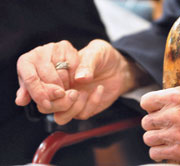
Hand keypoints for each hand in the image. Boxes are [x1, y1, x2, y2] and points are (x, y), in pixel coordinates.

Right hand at [16, 39, 139, 124]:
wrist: (119, 68)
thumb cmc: (103, 56)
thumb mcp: (97, 51)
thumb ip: (88, 62)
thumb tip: (80, 79)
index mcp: (51, 66)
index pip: (30, 79)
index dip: (38, 87)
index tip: (57, 88)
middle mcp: (56, 85)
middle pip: (42, 104)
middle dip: (55, 101)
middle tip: (70, 92)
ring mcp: (68, 99)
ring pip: (58, 116)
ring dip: (69, 107)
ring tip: (81, 92)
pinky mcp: (81, 108)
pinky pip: (80, 115)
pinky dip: (90, 104)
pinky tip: (98, 90)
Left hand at [16, 40, 79, 110]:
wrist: (64, 66)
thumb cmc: (46, 79)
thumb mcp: (35, 87)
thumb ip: (28, 94)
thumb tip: (20, 100)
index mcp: (25, 62)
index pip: (30, 79)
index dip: (38, 93)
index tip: (47, 104)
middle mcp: (38, 52)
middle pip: (48, 78)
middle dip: (56, 94)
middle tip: (61, 100)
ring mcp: (53, 48)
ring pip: (62, 74)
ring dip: (67, 88)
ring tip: (67, 92)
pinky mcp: (66, 47)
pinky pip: (73, 68)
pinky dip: (75, 79)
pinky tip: (73, 82)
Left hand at [141, 87, 179, 163]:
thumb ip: (174, 102)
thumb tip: (160, 107)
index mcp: (175, 97)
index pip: (146, 101)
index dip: (150, 108)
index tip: (155, 112)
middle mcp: (172, 114)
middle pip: (146, 122)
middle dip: (154, 125)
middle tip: (165, 127)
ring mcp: (174, 133)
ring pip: (148, 138)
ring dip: (156, 140)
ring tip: (167, 140)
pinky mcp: (178, 151)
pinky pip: (155, 153)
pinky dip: (160, 153)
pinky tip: (169, 150)